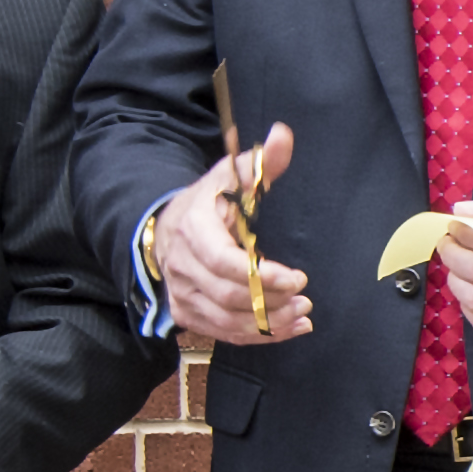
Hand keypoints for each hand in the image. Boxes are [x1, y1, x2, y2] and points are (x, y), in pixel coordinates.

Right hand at [144, 124, 309, 348]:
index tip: (298, 277)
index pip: (224, 262)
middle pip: (228, 296)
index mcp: (193, 229)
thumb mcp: (229, 176)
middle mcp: (182, 266)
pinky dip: (257, 337)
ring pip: (225, 321)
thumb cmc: (208, 201)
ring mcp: (181, 293)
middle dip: (271, 302)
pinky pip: (222, 334)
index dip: (262, 275)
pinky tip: (289, 329)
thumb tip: (282, 135)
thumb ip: (260, 162)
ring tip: (303, 314)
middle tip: (306, 298)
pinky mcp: (187, 314)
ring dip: (268, 323)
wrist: (166, 227)